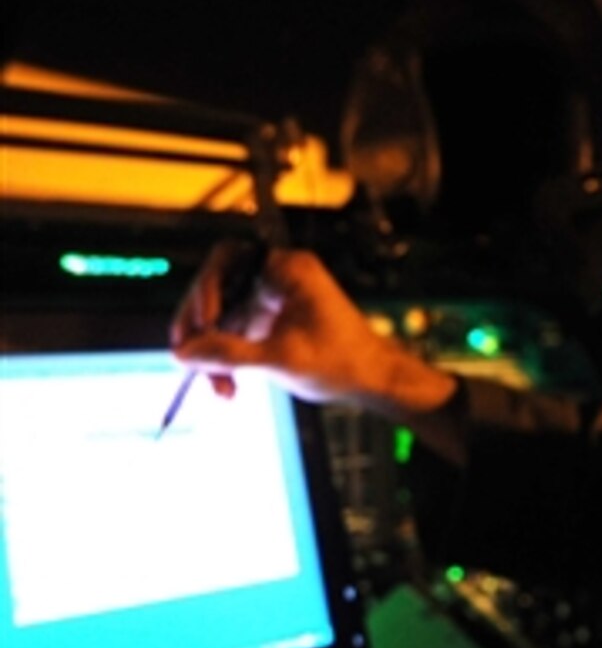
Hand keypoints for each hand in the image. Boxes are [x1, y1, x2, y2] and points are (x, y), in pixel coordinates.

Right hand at [170, 244, 457, 418]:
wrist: (374, 380)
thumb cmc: (341, 363)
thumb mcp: (281, 360)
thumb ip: (230, 354)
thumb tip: (182, 353)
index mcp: (289, 270)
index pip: (229, 259)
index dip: (206, 288)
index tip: (201, 324)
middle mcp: (279, 276)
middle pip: (219, 288)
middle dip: (202, 327)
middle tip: (185, 356)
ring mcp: (274, 298)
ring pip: (224, 315)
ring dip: (214, 351)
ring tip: (218, 389)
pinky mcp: (272, 320)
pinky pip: (237, 331)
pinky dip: (229, 357)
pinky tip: (227, 387)